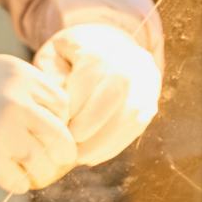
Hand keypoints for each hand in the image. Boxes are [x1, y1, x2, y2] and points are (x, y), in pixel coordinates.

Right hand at [0, 43, 78, 192]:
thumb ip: (7, 71)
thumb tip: (33, 91)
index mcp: (17, 72)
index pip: (61, 105)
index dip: (56, 122)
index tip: (46, 133)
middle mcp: (16, 99)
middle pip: (60, 138)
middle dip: (59, 154)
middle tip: (53, 163)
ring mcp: (1, 128)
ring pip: (43, 164)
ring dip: (40, 174)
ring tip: (32, 176)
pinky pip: (15, 180)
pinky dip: (16, 183)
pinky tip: (9, 179)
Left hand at [33, 23, 160, 166]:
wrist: (109, 43)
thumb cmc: (70, 55)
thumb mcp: (54, 54)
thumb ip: (50, 74)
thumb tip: (56, 105)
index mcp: (101, 49)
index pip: (89, 79)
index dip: (72, 108)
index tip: (54, 128)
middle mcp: (129, 62)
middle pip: (114, 96)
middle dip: (90, 127)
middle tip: (68, 147)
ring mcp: (145, 82)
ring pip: (131, 115)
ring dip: (104, 143)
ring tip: (79, 158)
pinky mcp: (151, 100)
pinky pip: (138, 126)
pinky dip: (114, 145)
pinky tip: (94, 156)